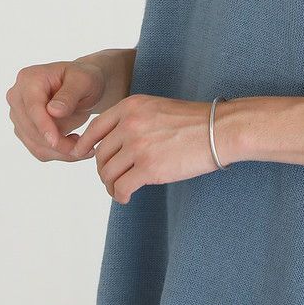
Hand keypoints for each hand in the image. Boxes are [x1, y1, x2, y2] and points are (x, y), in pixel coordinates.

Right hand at [6, 59, 106, 160]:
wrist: (82, 87)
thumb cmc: (84, 79)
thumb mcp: (84, 81)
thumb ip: (70, 94)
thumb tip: (53, 111)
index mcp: (29, 79)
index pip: (32, 108)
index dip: (43, 126)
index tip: (56, 142)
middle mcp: (17, 97)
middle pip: (31, 129)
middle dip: (58, 143)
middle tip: (86, 148)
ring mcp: (18, 115)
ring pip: (34, 143)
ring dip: (59, 152)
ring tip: (83, 147)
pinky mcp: (24, 130)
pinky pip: (37, 149)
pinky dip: (56, 154)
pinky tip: (73, 145)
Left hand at [72, 94, 224, 202]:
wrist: (219, 130)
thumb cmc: (194, 122)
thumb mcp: (157, 108)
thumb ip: (133, 120)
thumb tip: (115, 144)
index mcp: (131, 106)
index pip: (95, 128)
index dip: (85, 145)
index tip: (83, 156)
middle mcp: (130, 124)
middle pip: (100, 154)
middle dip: (103, 169)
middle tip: (112, 178)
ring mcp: (138, 146)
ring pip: (107, 173)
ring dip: (111, 185)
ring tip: (120, 190)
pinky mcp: (149, 168)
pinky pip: (121, 187)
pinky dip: (120, 195)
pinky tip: (126, 197)